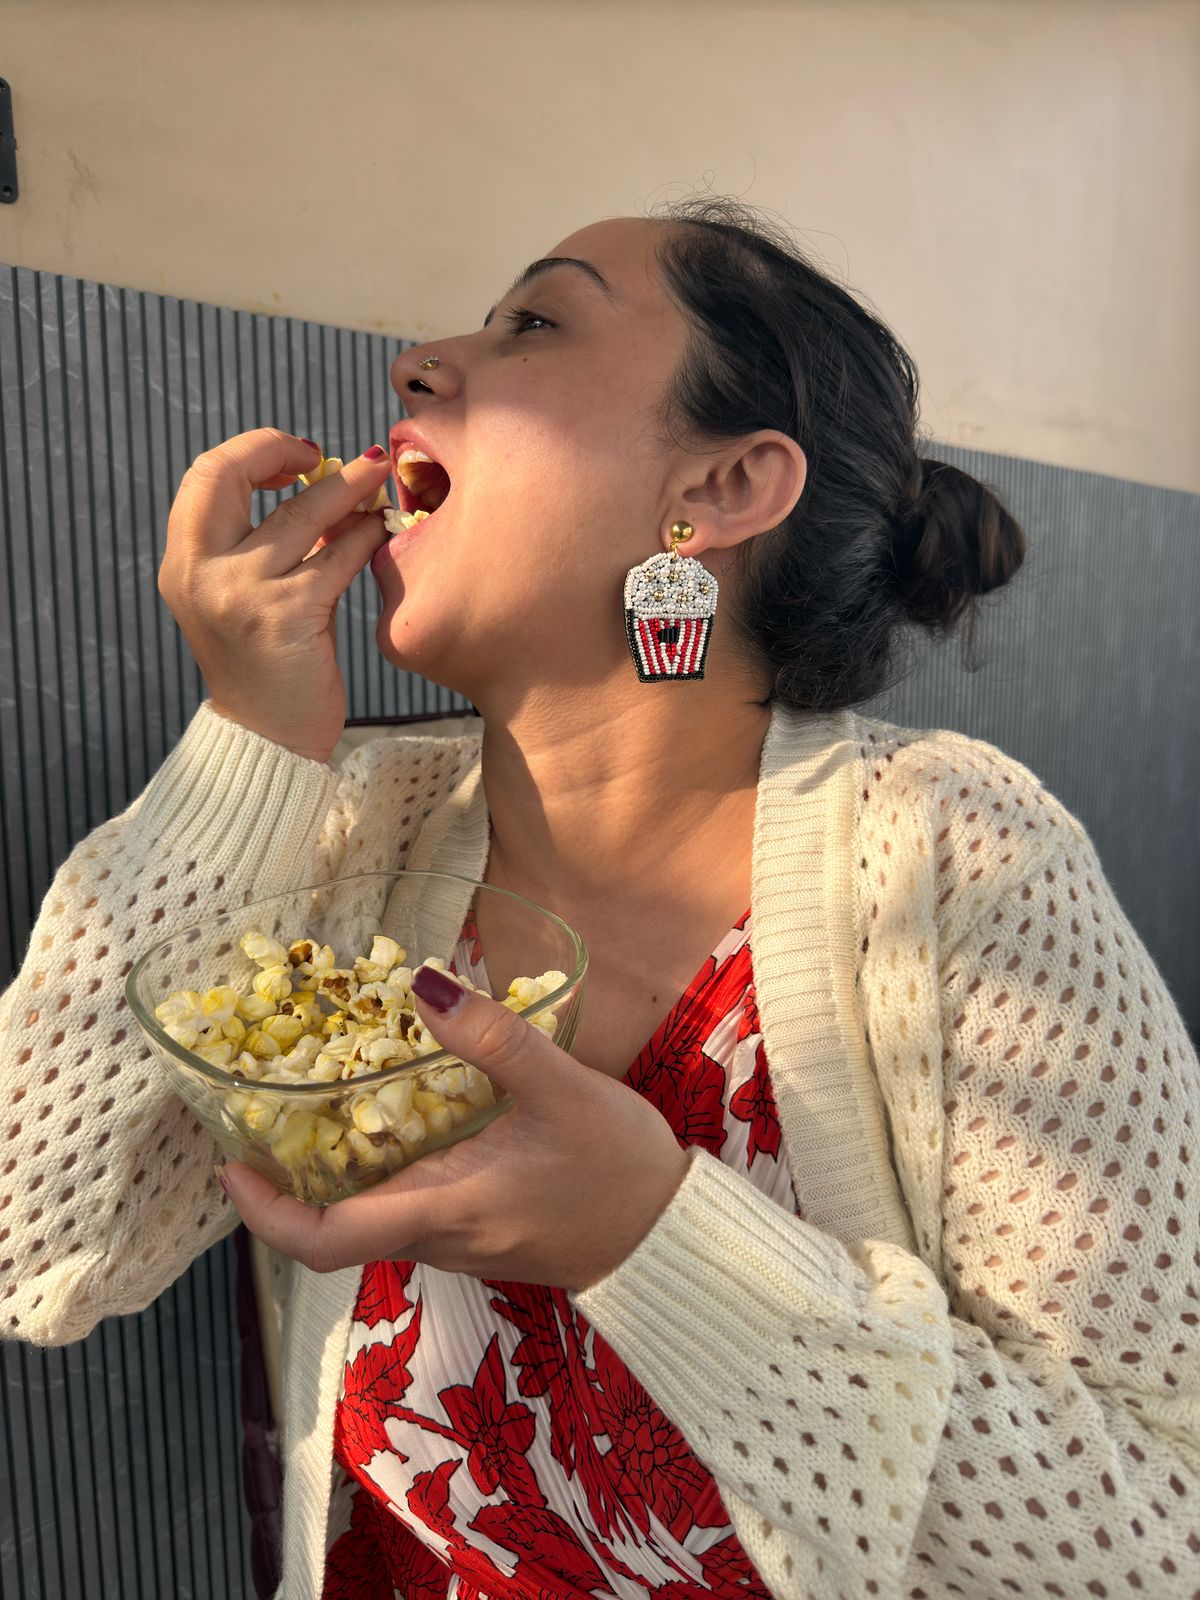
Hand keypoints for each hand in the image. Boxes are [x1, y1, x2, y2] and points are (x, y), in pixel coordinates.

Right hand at [158, 428, 394, 763]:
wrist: (269, 740)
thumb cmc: (267, 666)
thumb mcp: (246, 598)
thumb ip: (266, 546)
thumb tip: (320, 485)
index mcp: (183, 564)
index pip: (204, 477)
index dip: (251, 451)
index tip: (296, 456)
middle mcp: (199, 573)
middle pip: (228, 476)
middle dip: (282, 448)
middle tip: (329, 453)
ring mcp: (240, 593)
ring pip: (299, 514)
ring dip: (346, 488)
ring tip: (377, 476)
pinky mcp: (288, 614)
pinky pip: (336, 558)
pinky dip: (363, 537)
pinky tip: (381, 531)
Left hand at [218, 971, 691, 1291]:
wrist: (669, 1234)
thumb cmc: (619, 1170)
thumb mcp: (562, 1091)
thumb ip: (493, 1039)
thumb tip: (424, 984)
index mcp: (446, 1210)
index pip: (326, 1242)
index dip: (265, 1213)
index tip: (232, 1167)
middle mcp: (437, 1237)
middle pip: (334, 1227)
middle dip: (289, 1177)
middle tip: (266, 1108)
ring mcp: (456, 1240)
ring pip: (370, 1214)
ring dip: (334, 1169)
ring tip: (318, 1096)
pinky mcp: (476, 1229)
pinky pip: (407, 1205)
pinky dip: (380, 1165)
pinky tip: (395, 1110)